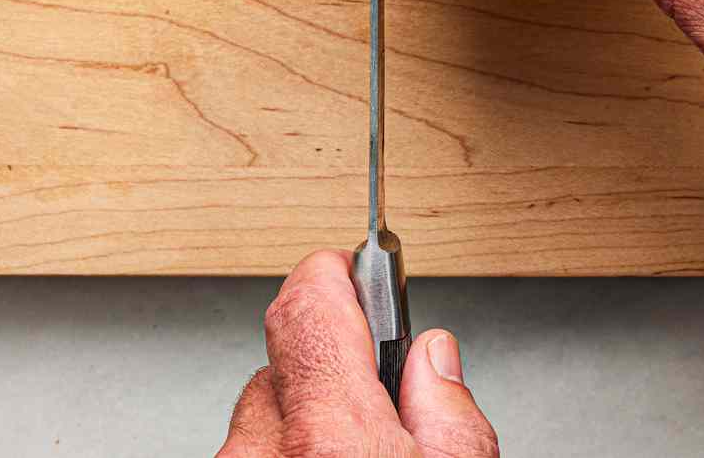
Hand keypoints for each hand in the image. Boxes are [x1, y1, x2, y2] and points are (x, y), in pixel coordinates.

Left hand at [218, 250, 498, 456]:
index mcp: (332, 435)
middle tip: (383, 407)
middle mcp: (264, 452)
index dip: (333, 273)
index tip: (351, 265)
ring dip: (307, 421)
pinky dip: (284, 453)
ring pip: (268, 415)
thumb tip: (434, 358)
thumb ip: (451, 414)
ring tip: (355, 452)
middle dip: (336, 370)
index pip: (311, 302)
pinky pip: (252, 451)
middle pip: (291, 363)